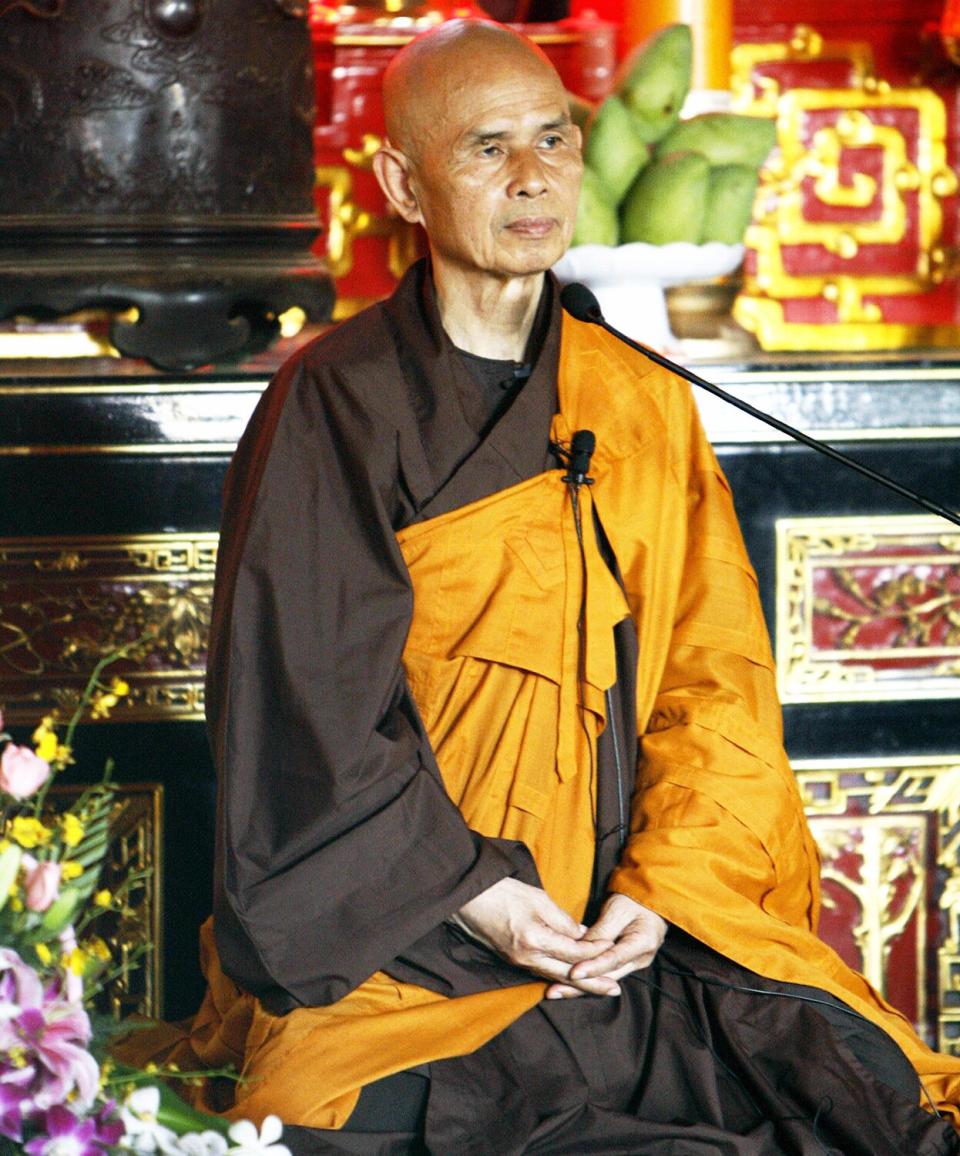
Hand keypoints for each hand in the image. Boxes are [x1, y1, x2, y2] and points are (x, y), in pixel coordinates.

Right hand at [450, 877, 619, 996]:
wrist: (465, 898)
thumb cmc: (501, 891)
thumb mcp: (537, 898)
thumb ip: (562, 919)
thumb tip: (582, 934)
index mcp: (534, 939)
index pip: (573, 952)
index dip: (595, 951)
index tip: (612, 949)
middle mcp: (526, 957)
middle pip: (567, 975)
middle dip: (593, 983)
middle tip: (615, 990)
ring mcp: (517, 962)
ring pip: (554, 977)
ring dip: (578, 984)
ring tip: (598, 989)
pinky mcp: (512, 960)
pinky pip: (541, 972)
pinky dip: (559, 977)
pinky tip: (570, 978)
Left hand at [544, 893, 666, 999]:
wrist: (648, 903)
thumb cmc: (632, 902)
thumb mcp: (616, 910)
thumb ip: (600, 931)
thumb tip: (579, 949)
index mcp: (642, 943)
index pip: (614, 959)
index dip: (592, 967)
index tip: (573, 973)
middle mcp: (640, 960)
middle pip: (607, 977)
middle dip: (580, 986)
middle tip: (555, 991)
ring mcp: (633, 965)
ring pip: (604, 980)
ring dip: (579, 987)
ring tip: (555, 992)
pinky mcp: (624, 966)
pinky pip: (604, 975)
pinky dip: (586, 980)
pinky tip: (566, 986)